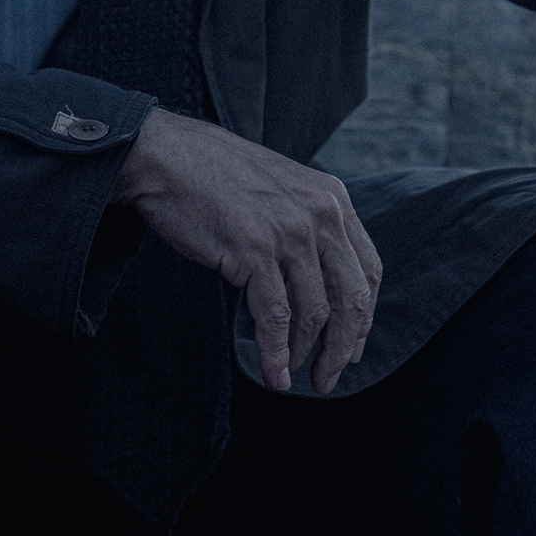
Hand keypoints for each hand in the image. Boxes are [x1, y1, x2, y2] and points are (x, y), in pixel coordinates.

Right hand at [110, 108, 381, 394]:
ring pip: (315, 313)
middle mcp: (320, 213)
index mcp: (332, 197)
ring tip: (293, 376)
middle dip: (344, 347)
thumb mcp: (281, 189)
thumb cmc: (216, 176)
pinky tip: (274, 374)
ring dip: (304, 354)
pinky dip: (276, 353)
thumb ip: (307, 224)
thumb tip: (319, 284)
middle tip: (329, 377)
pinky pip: (275, 317)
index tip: (353, 347)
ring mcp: (289, 232)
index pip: (369, 269)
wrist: (166, 157)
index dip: (364, 317)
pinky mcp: (255, 251)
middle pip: (351, 298)